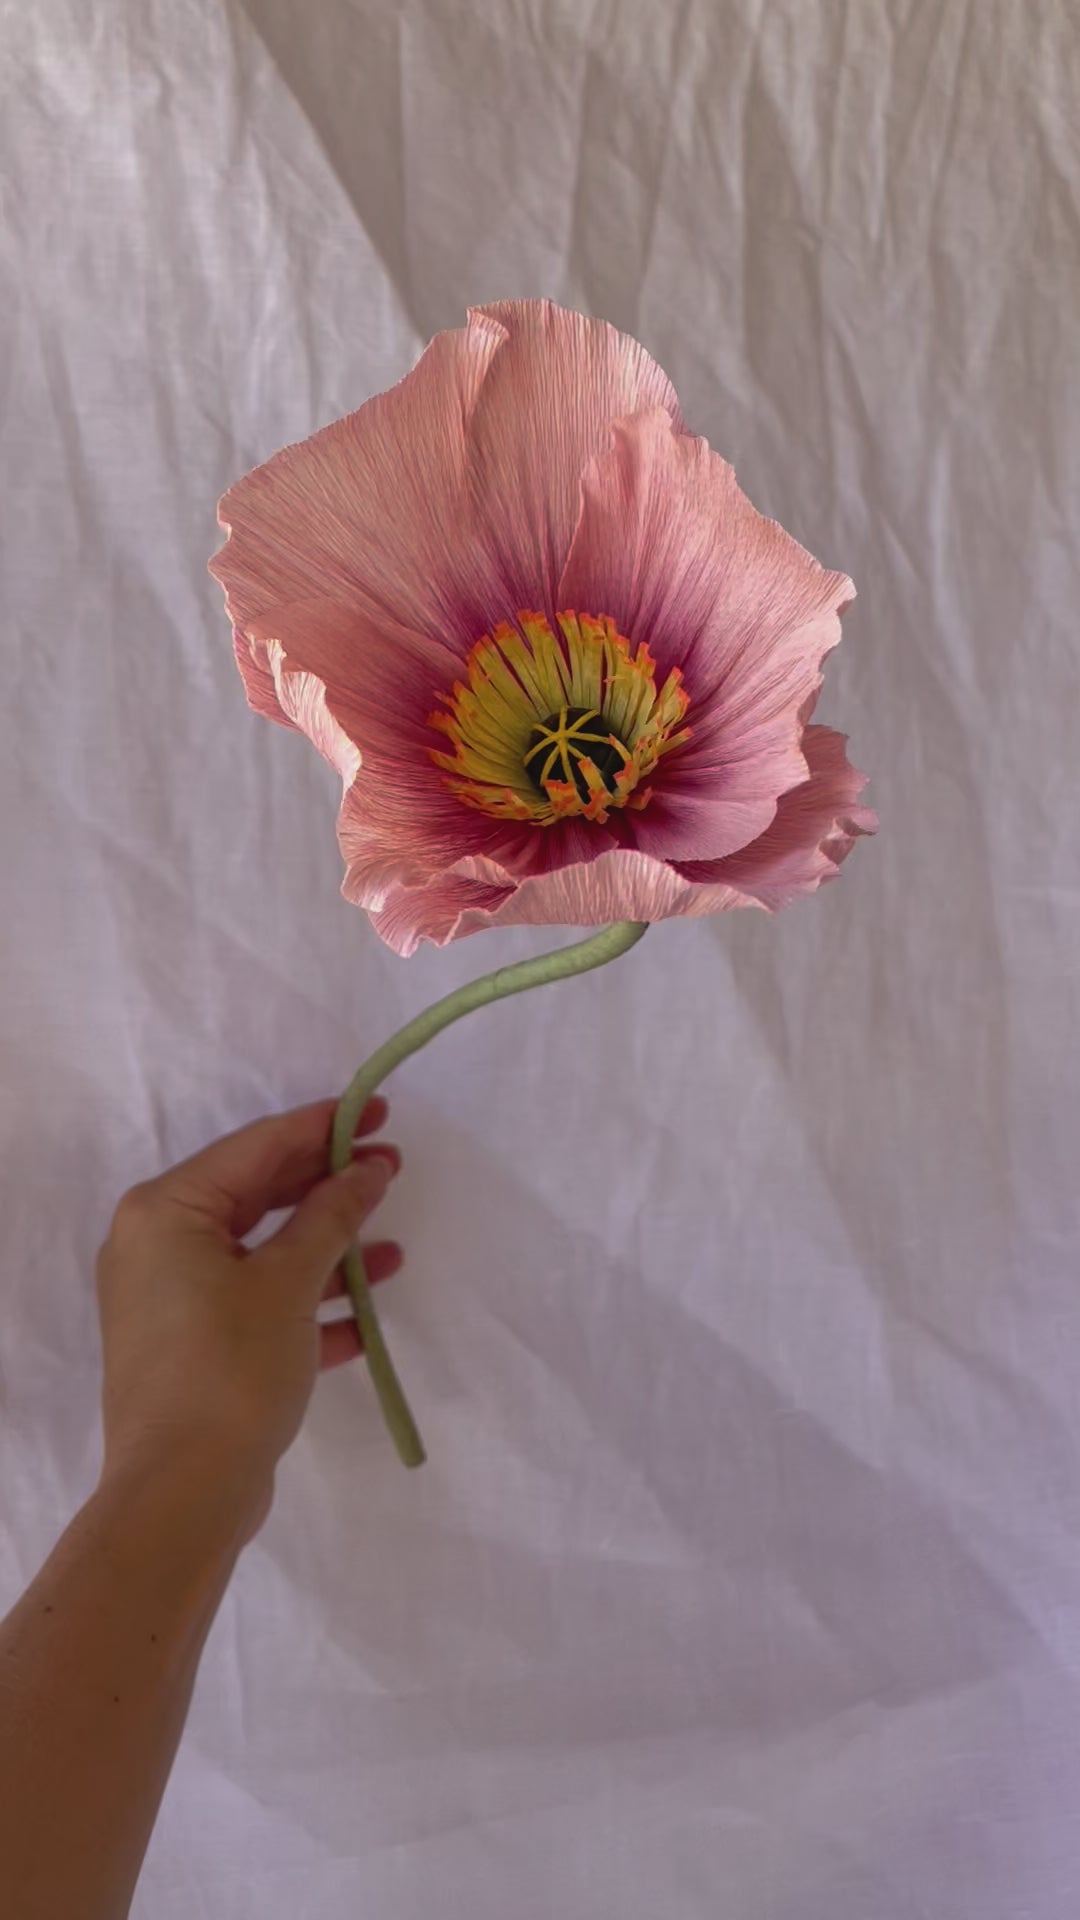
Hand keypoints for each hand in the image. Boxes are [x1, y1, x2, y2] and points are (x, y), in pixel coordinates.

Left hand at [95, 1098, 400, 1535]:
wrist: (182, 1495)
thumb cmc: (229, 1369)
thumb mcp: (289, 1283)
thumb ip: (331, 1217)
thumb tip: (367, 1169)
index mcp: (166, 1211)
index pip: (256, 1147)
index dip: (323, 1126)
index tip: (380, 1111)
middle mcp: (157, 1247)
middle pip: (256, 1196)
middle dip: (328, 1186)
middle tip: (392, 1165)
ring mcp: (171, 1302)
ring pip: (261, 1256)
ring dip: (327, 1251)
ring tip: (393, 1246)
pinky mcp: (192, 1351)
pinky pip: (257, 1307)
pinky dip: (306, 1306)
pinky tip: (365, 1317)